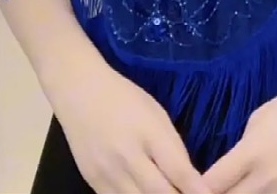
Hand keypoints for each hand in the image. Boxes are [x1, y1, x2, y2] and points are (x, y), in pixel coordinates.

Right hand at [52, 54, 212, 193]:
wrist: (80, 92)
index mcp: (149, 132)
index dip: (196, 189)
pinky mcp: (92, 183)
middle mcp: (128, 156)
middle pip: (159, 193)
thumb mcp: (156, 114)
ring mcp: (108, 173)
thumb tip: (189, 180)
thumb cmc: (125, 98)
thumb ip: (172, 148)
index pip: (178, 170)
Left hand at [203, 84, 276, 193]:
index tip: (192, 187)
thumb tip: (230, 168)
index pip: (212, 186)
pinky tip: (266, 190)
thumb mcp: (258, 119)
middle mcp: (268, 181)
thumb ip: (242, 148)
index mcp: (251, 154)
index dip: (198, 189)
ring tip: (240, 188)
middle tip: (217, 190)